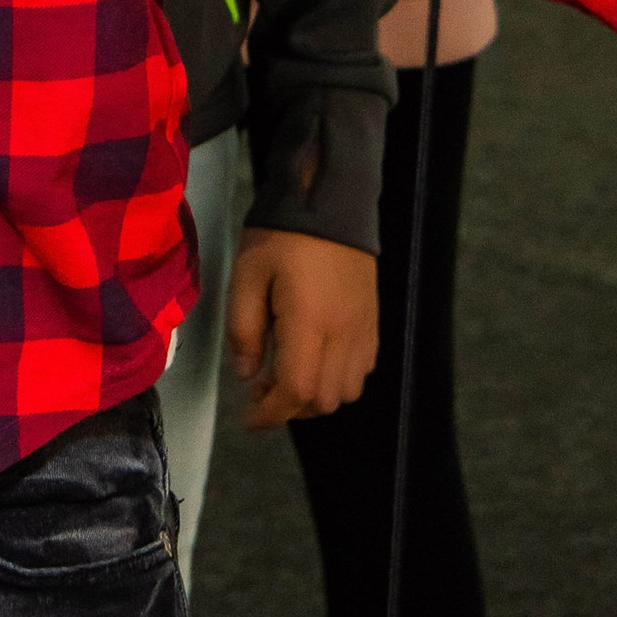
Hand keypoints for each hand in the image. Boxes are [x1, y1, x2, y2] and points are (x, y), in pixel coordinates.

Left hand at [226, 228, 377, 428]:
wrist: (331, 199)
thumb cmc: (283, 235)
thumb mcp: (247, 275)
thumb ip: (244, 329)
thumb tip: (247, 374)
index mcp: (309, 322)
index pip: (296, 390)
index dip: (270, 414)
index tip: (249, 418)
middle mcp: (343, 332)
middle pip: (324, 400)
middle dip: (290, 408)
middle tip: (262, 387)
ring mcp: (363, 328)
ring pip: (347, 392)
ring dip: (316, 397)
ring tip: (288, 372)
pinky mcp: (372, 320)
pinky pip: (363, 370)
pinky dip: (339, 379)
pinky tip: (316, 358)